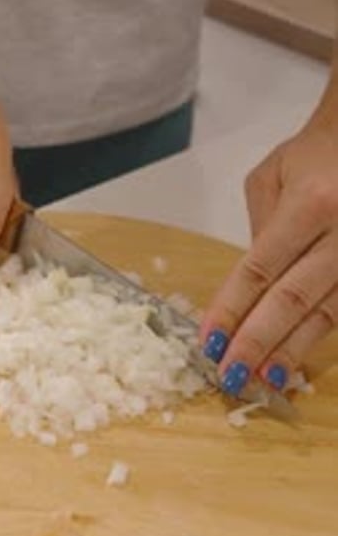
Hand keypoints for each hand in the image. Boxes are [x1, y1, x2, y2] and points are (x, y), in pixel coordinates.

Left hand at [200, 113, 337, 396]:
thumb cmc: (313, 154)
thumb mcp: (270, 177)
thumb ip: (259, 230)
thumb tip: (249, 288)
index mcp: (310, 204)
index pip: (260, 268)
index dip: (232, 308)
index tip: (209, 341)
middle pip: (294, 298)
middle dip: (258, 341)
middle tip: (231, 376)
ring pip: (327, 313)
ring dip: (293, 350)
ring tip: (266, 380)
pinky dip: (319, 337)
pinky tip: (298, 360)